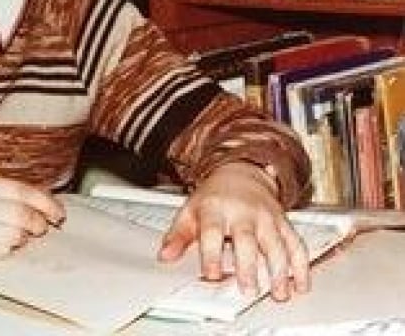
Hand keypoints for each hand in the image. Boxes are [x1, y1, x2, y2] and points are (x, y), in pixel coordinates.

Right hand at [0, 176, 64, 268]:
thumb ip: (2, 191)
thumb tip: (39, 198)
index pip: (23, 191)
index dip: (46, 203)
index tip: (58, 212)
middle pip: (23, 215)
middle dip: (39, 224)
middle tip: (42, 228)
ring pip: (14, 236)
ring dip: (23, 239)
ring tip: (19, 237)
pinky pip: (0, 252)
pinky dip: (7, 250)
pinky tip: (3, 245)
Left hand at [158, 162, 309, 300]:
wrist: (241, 173)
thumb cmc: (214, 197)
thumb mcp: (190, 211)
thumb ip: (178, 236)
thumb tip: (165, 256)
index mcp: (216, 208)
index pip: (212, 231)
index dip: (211, 253)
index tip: (211, 274)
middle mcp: (243, 212)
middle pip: (247, 238)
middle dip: (249, 265)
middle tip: (247, 288)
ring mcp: (265, 217)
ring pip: (276, 243)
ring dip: (280, 269)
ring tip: (278, 292)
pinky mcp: (283, 223)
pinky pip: (296, 243)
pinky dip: (301, 265)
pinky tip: (300, 284)